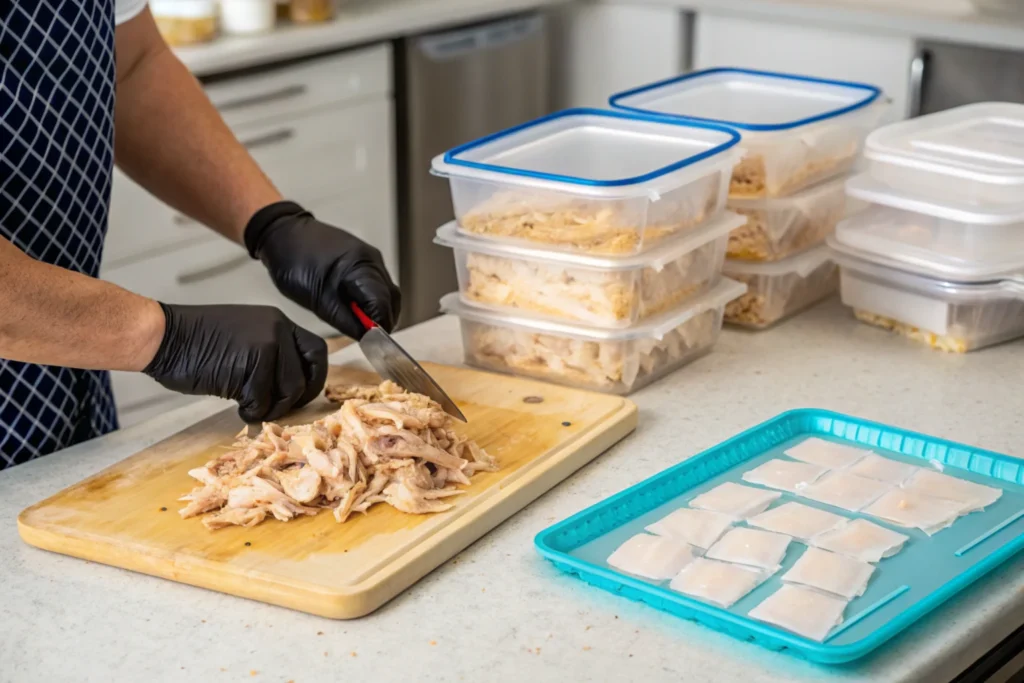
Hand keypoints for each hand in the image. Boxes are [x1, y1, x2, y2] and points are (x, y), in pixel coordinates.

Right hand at [143, 303, 327, 421]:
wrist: (163, 336)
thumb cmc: (195, 341)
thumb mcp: (244, 337)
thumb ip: (270, 355)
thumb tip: (290, 388)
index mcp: (278, 321)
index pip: (317, 352)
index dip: (314, 377)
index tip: (300, 394)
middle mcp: (278, 330)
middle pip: (306, 377)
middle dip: (294, 400)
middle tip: (274, 408)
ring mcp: (267, 346)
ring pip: (289, 392)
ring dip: (270, 408)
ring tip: (248, 406)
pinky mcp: (252, 365)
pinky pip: (263, 401)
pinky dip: (251, 412)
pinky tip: (235, 407)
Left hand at [243, 201, 400, 339]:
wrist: (283, 232)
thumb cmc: (293, 261)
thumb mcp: (316, 299)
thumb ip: (344, 320)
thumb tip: (366, 337)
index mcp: (361, 267)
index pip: (382, 304)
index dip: (380, 326)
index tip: (374, 344)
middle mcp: (372, 260)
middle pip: (391, 298)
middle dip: (384, 320)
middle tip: (371, 338)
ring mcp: (370, 258)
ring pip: (387, 291)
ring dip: (380, 311)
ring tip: (364, 325)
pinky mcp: (363, 258)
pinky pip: (378, 283)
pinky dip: (374, 300)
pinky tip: (359, 309)